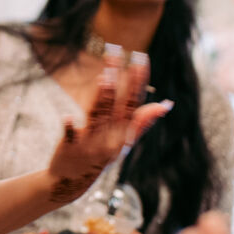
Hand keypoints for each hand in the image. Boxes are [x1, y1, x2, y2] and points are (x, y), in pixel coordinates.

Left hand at [44, 52, 169, 204]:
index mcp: (123, 133)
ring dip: (102, 97)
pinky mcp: (70, 147)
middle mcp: (109, 137)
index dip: (138, 81)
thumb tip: (166, 104)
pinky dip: (69, 128)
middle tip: (117, 52)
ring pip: (97, 115)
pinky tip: (67, 118)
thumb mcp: (124, 143)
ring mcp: (90, 143)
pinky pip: (70, 137)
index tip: (141, 58)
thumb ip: (142, 122)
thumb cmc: (101, 158)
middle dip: (118, 78)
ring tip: (104, 77)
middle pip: (115, 103)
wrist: (72, 182)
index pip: (134, 103)